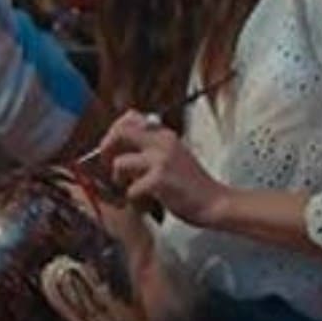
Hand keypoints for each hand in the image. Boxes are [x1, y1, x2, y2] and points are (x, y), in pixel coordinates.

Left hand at [98, 110, 230, 226]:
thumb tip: (119, 145)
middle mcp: (162, 141)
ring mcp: (161, 160)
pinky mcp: (160, 180)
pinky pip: (131, 189)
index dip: (114, 131)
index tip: (112, 147)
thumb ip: (151, 147)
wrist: (215, 202)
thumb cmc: (192, 184)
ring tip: (130, 189)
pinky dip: (133, 199)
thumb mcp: (173, 154)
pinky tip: (144, 204)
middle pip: (120, 132)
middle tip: (108, 165)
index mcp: (164, 134)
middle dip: (106, 148)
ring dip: (118, 179)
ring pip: (120, 163)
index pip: (129, 117)